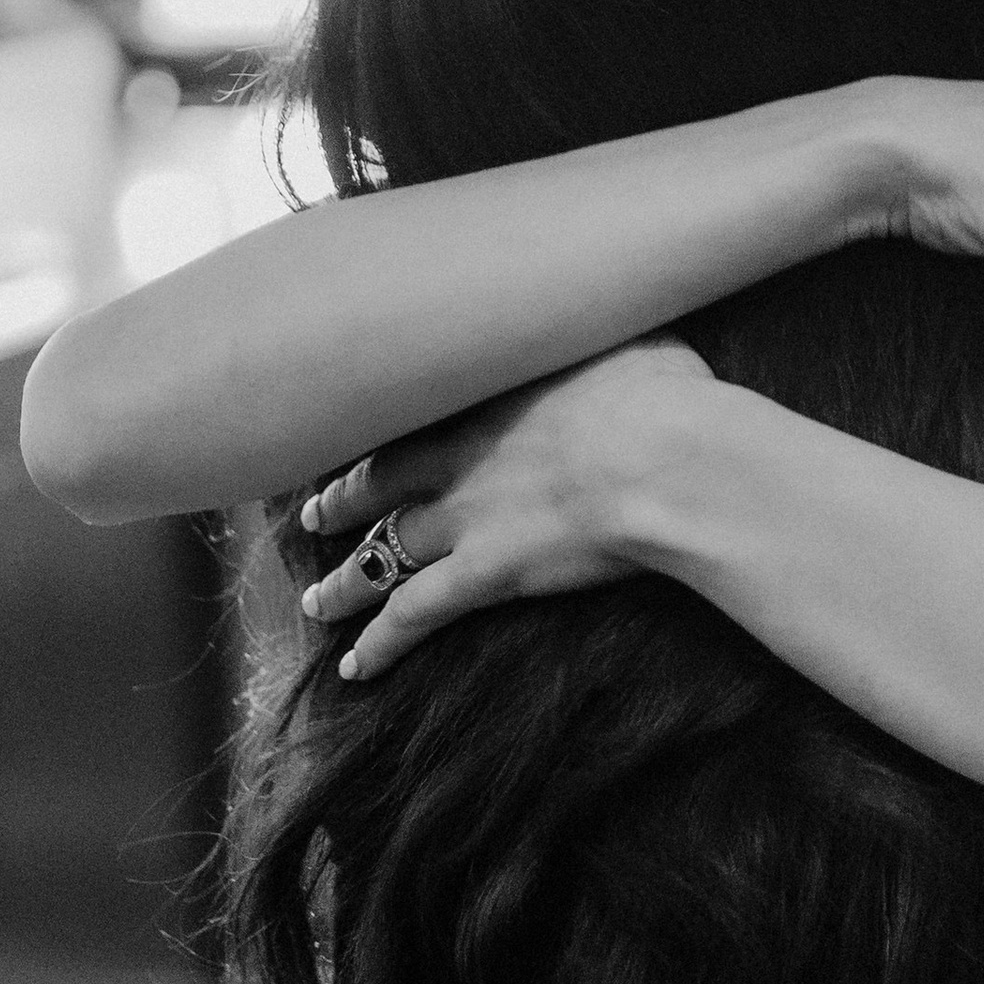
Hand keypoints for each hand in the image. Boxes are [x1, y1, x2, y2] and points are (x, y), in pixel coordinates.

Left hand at [296, 337, 715, 680]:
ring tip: (319, 601)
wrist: (668, 459)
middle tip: (314, 515)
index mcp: (494, 396)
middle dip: (344, 501)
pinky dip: (379, 643)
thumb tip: (618, 316)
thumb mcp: (634, 340)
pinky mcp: (482, 574)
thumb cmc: (667, 397)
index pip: (421, 412)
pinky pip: (412, 614)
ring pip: (383, 549)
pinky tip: (354, 667)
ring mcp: (465, 517)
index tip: (369, 439)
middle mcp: (461, 456)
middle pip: (381, 480)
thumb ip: (607, 337)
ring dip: (346, 580)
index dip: (390, 430)